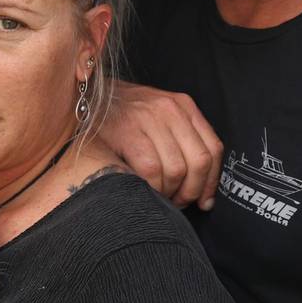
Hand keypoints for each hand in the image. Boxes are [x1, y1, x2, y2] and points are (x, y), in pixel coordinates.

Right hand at [98, 81, 223, 208]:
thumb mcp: (159, 117)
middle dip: (191, 191)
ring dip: (169, 192)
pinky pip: (151, 170)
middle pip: (199, 162)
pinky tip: (144, 188)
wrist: (88, 100)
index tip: (204, 201)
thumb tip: (204, 192)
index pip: (214, 148)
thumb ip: (182, 141)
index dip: (211, 182)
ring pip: (176, 169)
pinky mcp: (127, 131)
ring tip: (157, 194)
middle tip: (177, 202)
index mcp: (184, 105)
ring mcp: (149, 118)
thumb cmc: (125, 116)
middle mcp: (170, 109)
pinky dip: (151, 186)